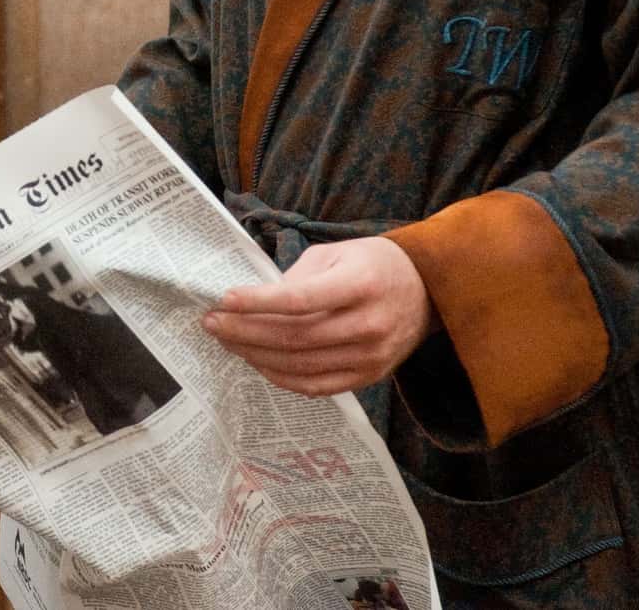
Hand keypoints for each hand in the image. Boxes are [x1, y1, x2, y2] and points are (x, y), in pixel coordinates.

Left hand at [203, 237, 435, 397]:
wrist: (427, 290)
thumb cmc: (372, 264)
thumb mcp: (336, 252)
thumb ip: (298, 276)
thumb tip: (254, 302)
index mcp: (361, 285)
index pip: (301, 299)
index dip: (258, 302)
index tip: (224, 299)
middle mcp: (369, 324)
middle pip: (295, 337)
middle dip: (245, 331)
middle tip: (212, 322)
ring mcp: (372, 357)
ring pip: (301, 365)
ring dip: (255, 355)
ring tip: (226, 340)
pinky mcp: (369, 377)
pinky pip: (316, 386)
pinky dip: (281, 376)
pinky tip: (256, 361)